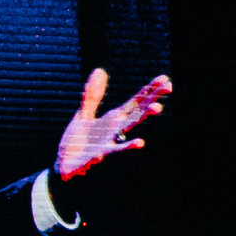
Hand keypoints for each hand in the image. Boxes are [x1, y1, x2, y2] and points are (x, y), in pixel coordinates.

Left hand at [54, 68, 171, 186]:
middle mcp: (115, 128)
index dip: (149, 89)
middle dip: (153, 98)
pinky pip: (116, 149)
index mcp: (113, 118)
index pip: (135, 101)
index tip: (165, 78)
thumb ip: (93, 95)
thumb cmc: (77, 142)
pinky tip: (140, 142)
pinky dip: (127, 145)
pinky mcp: (101, 152)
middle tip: (170, 86)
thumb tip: (100, 69)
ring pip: (130, 125)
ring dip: (143, 116)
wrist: (65, 166)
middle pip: (138, 110)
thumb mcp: (83, 114)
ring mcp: (110, 139)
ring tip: (158, 107)